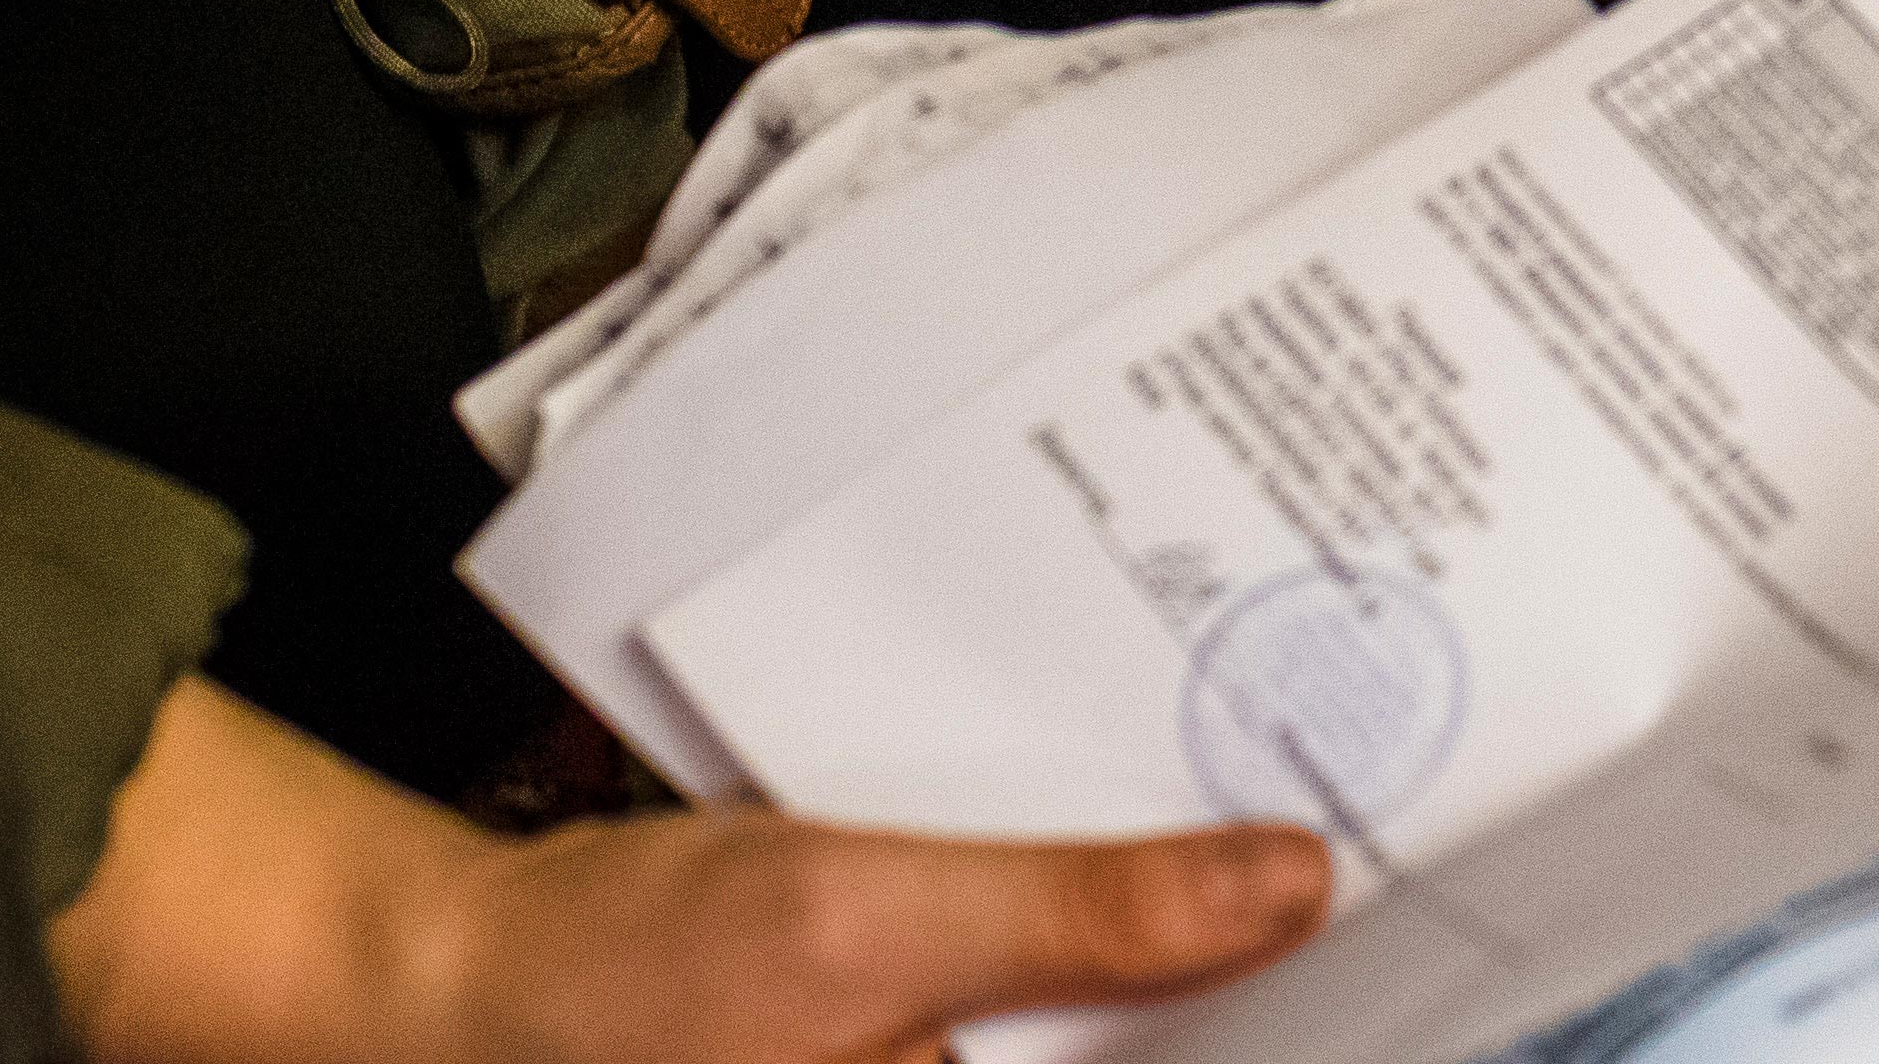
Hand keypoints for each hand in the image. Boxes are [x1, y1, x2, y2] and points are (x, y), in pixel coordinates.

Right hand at [53, 678, 1325, 1063]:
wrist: (447, 986)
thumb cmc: (625, 983)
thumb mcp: (867, 927)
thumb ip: (1080, 916)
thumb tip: (1289, 890)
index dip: (1321, 1017)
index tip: (1431, 937)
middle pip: (1168, 1046)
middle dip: (1245, 969)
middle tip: (1343, 844)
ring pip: (1112, 1035)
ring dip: (1174, 956)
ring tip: (1273, 838)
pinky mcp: (914, 1057)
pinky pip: (1038, 1022)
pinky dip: (1090, 951)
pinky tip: (1139, 866)